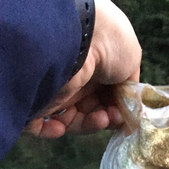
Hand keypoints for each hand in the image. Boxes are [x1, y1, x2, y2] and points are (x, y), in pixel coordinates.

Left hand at [25, 0, 140, 137]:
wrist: (80, 36)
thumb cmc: (110, 44)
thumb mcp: (131, 60)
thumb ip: (129, 86)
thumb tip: (126, 105)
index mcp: (96, 70)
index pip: (104, 99)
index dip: (114, 110)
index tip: (122, 113)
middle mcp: (75, 79)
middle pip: (89, 113)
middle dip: (103, 120)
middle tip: (110, 117)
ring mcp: (56, 89)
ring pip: (69, 122)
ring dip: (87, 126)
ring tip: (100, 119)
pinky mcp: (36, 98)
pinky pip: (39, 124)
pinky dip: (50, 131)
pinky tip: (60, 128)